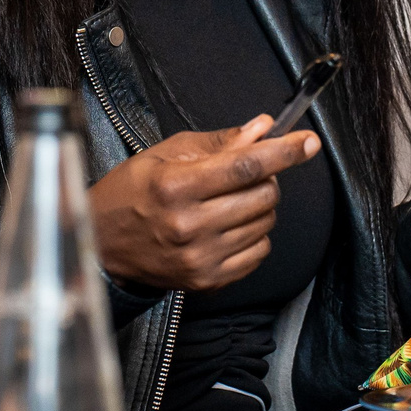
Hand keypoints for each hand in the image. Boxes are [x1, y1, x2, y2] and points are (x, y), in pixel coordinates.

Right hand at [89, 117, 321, 291]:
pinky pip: (258, 252)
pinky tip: (227, 227)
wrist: (102, 244)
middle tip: (243, 173)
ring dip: (258, 206)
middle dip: (265, 177)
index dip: (283, 151)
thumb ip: (219, 143)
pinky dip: (253, 235)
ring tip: (226, 202)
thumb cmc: (131, 193)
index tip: (308, 141)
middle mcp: (189, 226)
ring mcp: (200, 257)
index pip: (245, 166)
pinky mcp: (207, 281)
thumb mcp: (165, 154)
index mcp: (176, 187)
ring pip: (265, 223)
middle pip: (262, 194)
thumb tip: (263, 129)